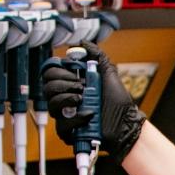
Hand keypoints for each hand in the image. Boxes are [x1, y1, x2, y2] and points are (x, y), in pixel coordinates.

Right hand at [42, 43, 145, 157]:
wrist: (126, 124)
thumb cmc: (118, 103)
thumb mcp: (109, 74)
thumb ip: (97, 56)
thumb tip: (84, 43)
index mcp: (71, 85)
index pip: (50, 74)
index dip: (58, 71)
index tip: (74, 72)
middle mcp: (65, 99)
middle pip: (47, 88)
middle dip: (64, 84)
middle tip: (81, 86)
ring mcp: (66, 116)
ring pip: (52, 105)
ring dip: (68, 99)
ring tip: (83, 99)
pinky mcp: (69, 132)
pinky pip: (61, 125)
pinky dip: (76, 118)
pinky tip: (88, 115)